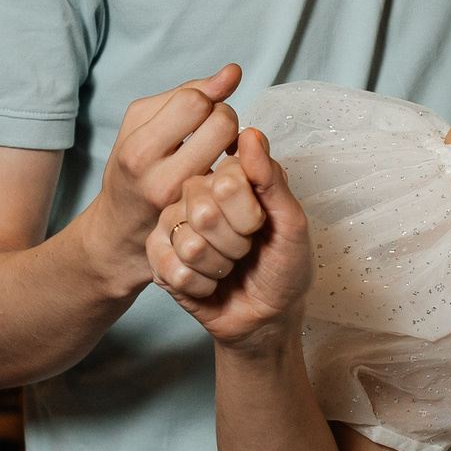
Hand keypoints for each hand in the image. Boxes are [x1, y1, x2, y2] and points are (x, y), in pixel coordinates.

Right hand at [88, 65, 243, 290]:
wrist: (121, 227)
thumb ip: (188, 94)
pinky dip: (234, 168)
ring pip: (236, 152)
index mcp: (139, 146)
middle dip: (224, 117)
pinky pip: (236, 179)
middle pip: (222, 124)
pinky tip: (220, 171)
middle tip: (213, 129)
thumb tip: (234, 72)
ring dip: (234, 143)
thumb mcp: (143, 123)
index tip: (198, 110)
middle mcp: (158, 177)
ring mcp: (184, 203)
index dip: (203, 98)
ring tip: (219, 148)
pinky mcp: (202, 217)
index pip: (194, 101)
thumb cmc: (132, 164)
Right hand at [148, 128, 311, 357]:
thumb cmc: (283, 267)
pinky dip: (200, 285)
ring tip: (228, 266)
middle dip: (235, 243)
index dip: (250, 215)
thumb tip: (251, 134)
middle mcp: (197, 193)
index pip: (228, 181)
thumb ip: (271, 180)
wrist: (267, 316)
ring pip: (189, 243)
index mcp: (230, 177)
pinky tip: (209, 283)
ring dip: (219, 266)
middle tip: (245, 250)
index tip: (261, 226)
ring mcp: (173, 224)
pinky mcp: (158, 257)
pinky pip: (172, 269)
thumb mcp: (292, 224)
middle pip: (204, 212)